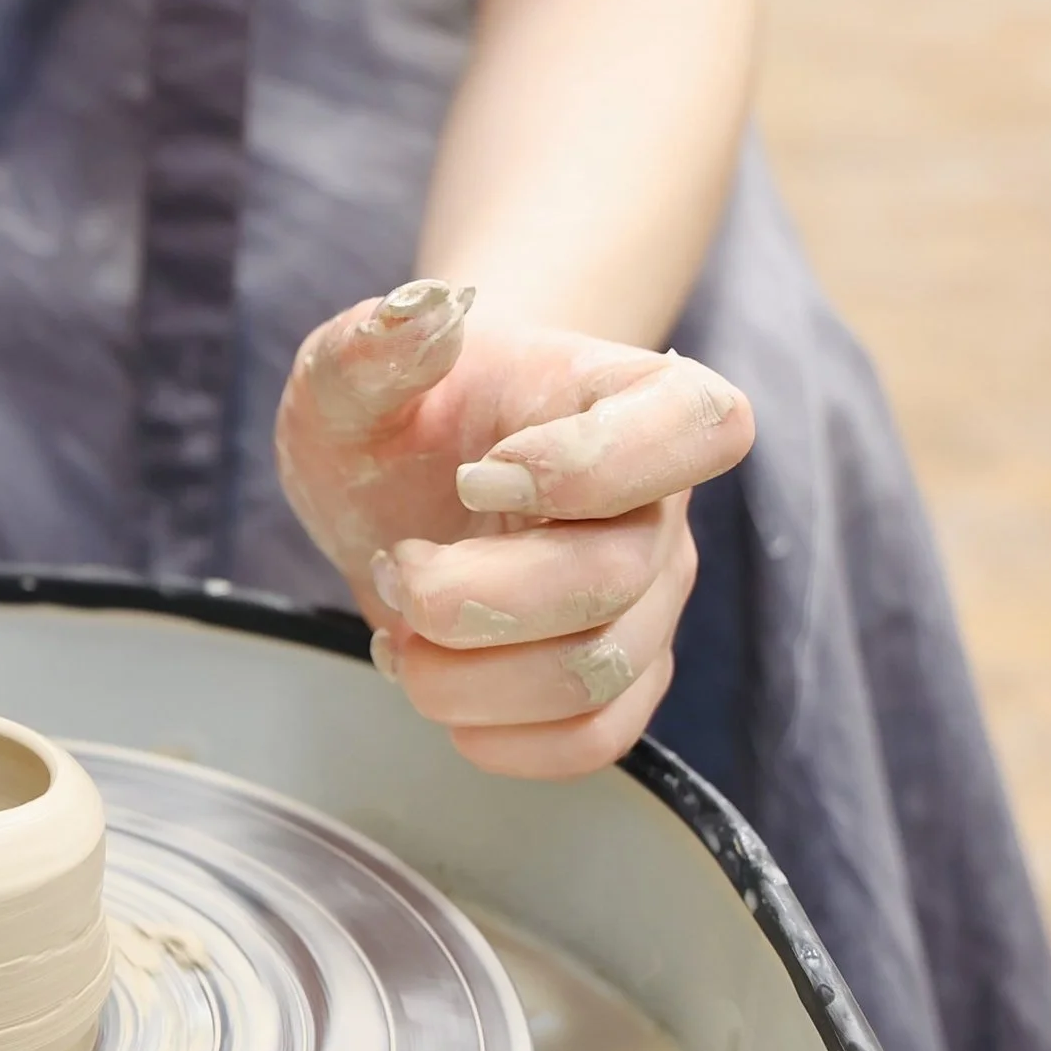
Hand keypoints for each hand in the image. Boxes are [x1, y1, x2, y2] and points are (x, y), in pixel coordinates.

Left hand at [274, 281, 753, 778]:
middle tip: (395, 568)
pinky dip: (500, 739)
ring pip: (596, 674)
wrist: (407, 478)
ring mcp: (646, 600)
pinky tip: (435, 685)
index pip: (702, 428)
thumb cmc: (397, 415)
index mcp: (630, 399)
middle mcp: (659, 505)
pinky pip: (594, 740)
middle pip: (615, 579)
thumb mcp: (348, 373)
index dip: (593, 466)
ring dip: (466, 676)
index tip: (476, 477)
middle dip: (471, 597)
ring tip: (397, 630)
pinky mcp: (615, 680)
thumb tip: (421, 309)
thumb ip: (372, 346)